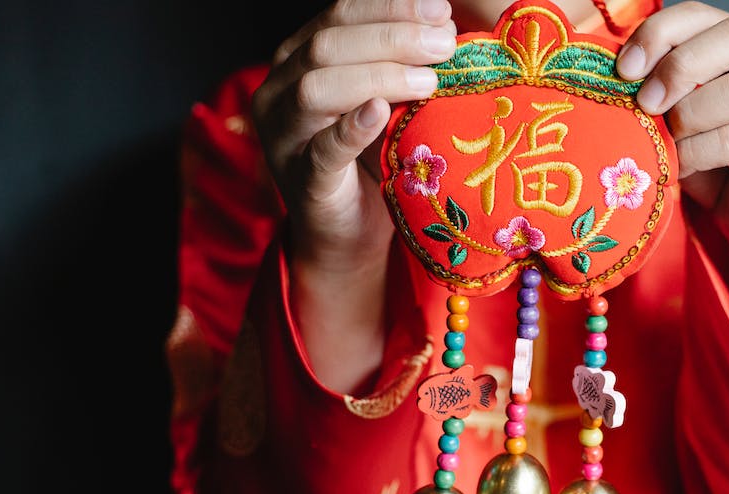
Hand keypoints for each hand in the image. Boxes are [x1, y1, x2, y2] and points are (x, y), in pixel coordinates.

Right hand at [252, 0, 455, 271]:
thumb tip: (448, 26)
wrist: (349, 235)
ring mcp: (284, 137)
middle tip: (444, 44)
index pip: (340, 15)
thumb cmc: (372, 160)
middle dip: (392, 37)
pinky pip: (321, 150)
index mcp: (299, 59)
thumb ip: (401, 64)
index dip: (390, 7)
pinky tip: (381, 111)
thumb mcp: (387, 101)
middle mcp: (279, 90)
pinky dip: (350, 128)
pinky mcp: (302, 181)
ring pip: (315, 88)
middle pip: (328, 45)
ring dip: (378, 76)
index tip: (440, 10)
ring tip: (428, 81)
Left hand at [616, 2, 728, 268]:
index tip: (625, 67)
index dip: (662, 31)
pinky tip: (681, 168)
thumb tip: (620, 71)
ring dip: (690, 113)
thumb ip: (667, 87)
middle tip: (645, 101)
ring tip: (668, 140)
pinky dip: (695, 153)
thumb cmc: (718, 164)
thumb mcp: (687, 115)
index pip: (707, 15)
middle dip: (679, 65)